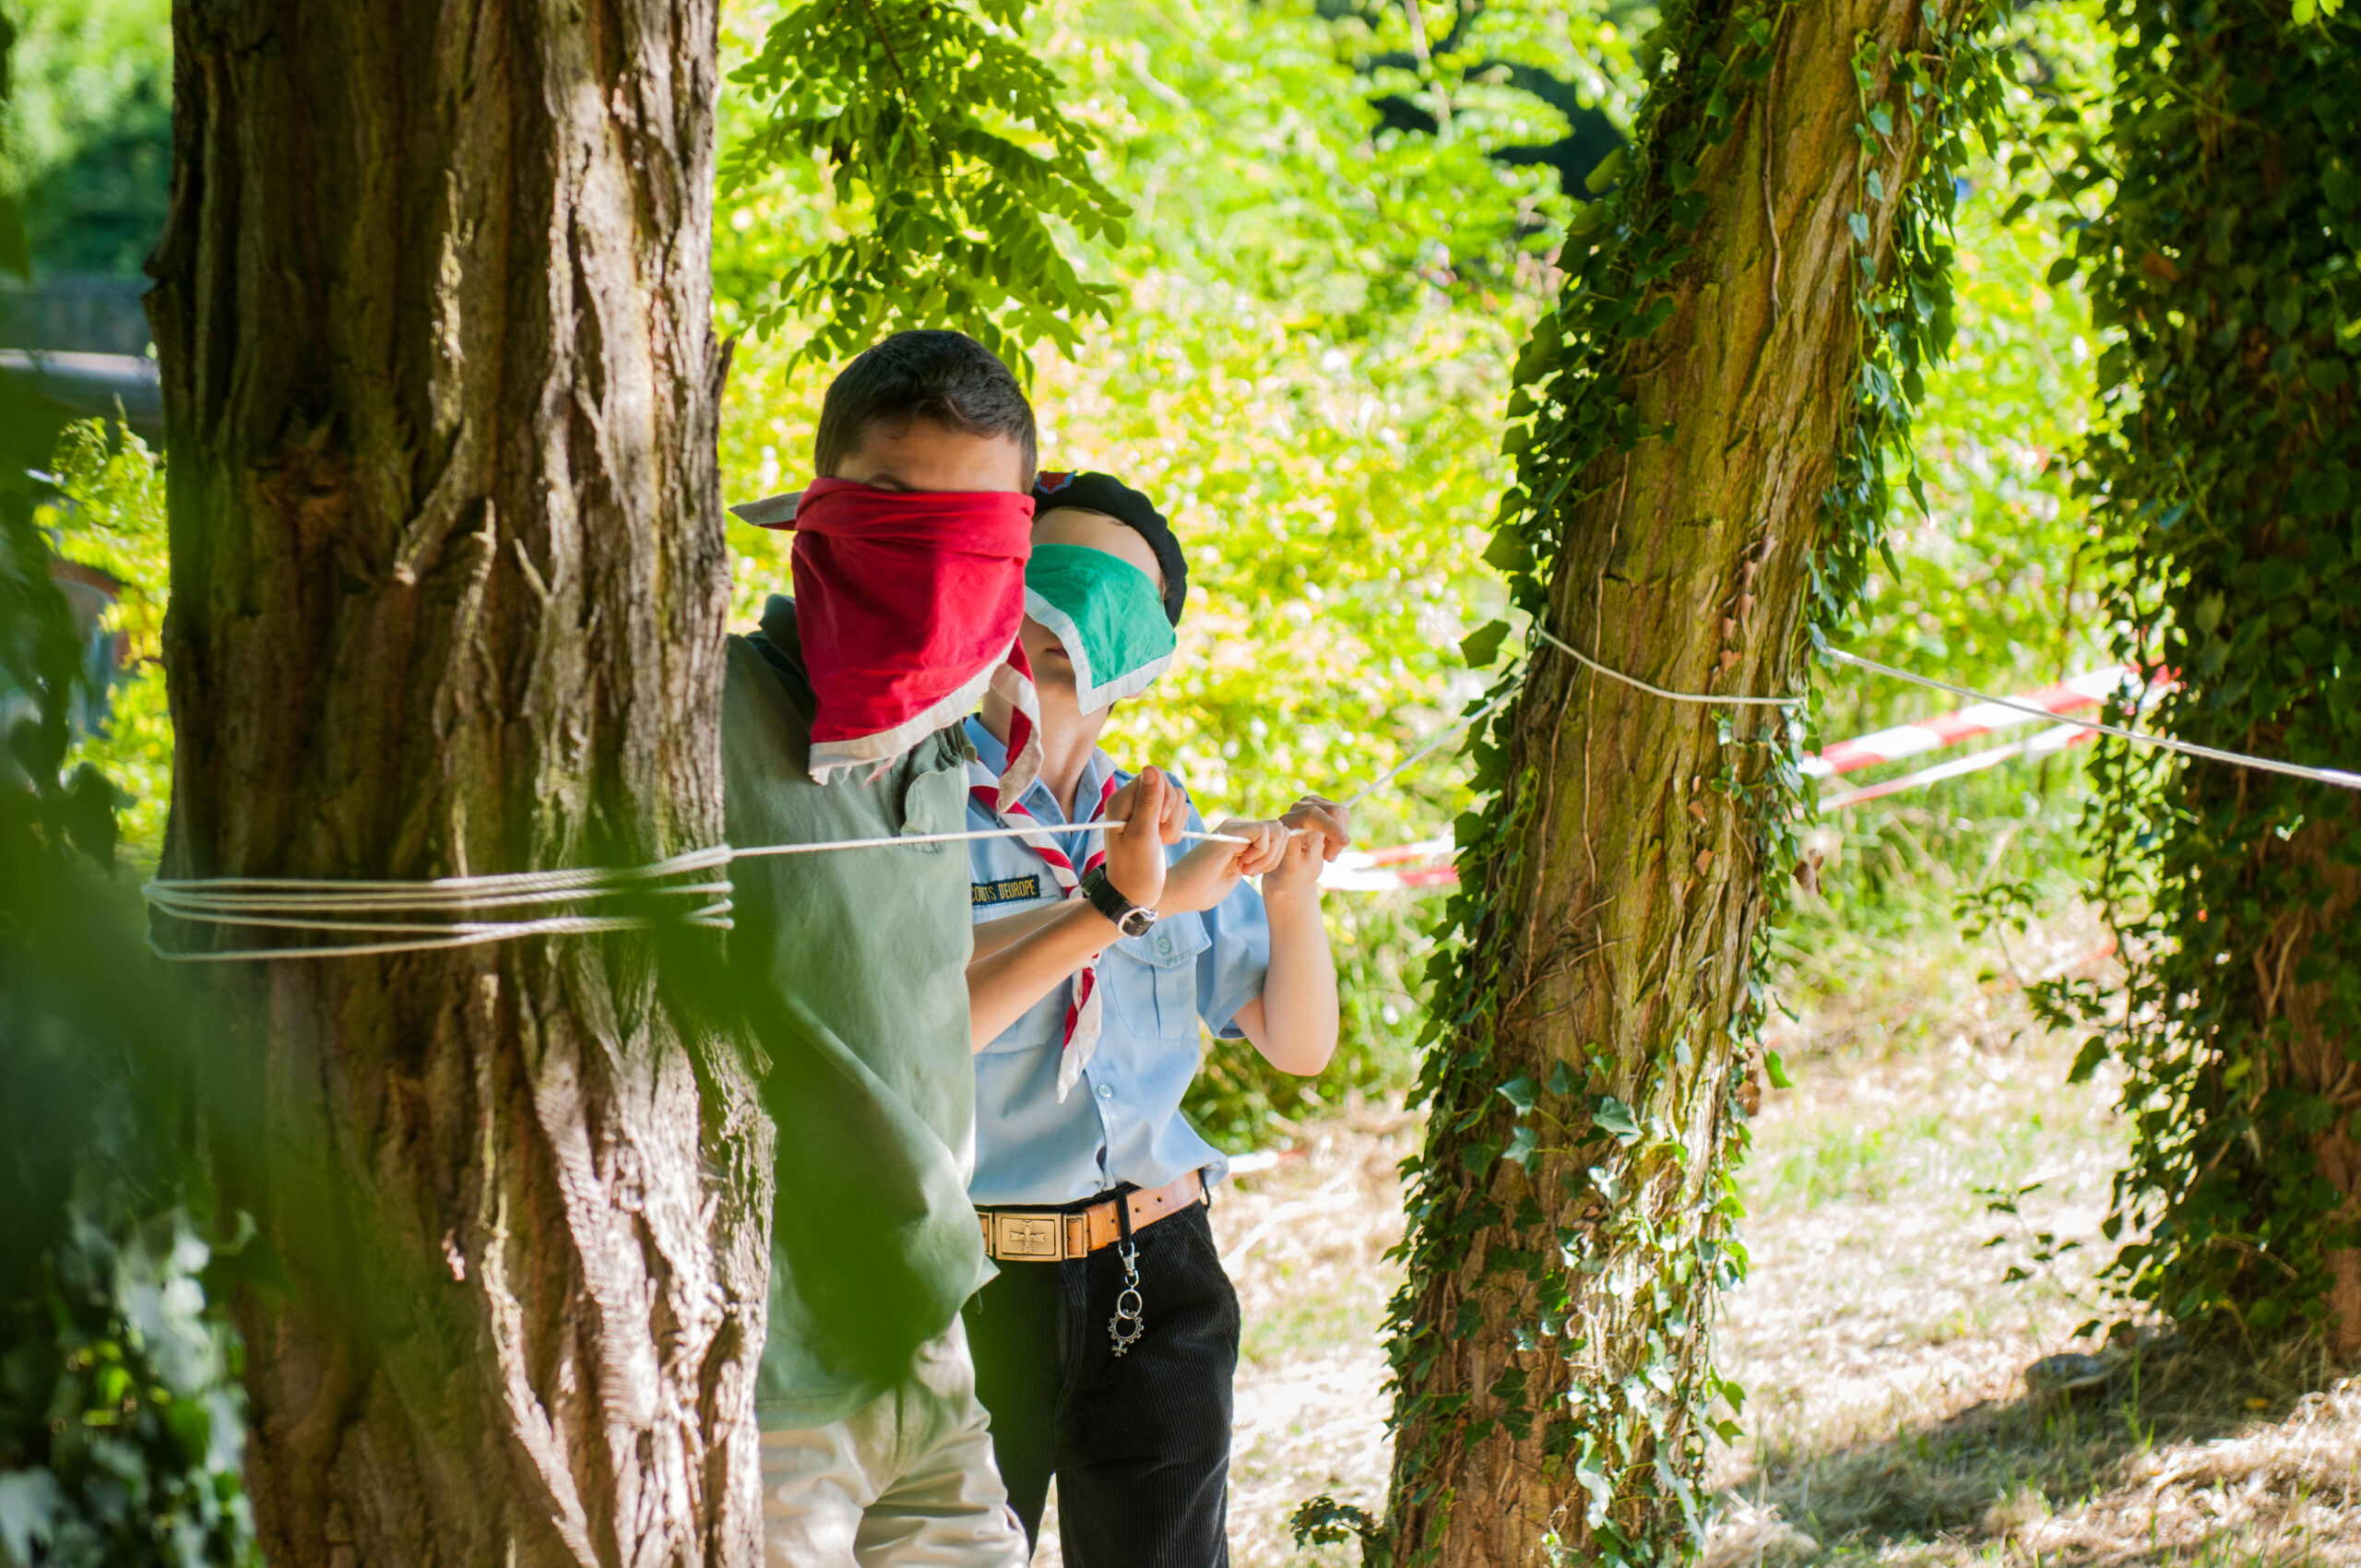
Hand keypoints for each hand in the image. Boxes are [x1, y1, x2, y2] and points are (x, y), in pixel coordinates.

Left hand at [1101, 766, 1184, 909]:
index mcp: (1120, 800)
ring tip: (1161, 842)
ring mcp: (1143, 810)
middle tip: (1159, 836)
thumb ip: (1148, 802)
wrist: (1133, 894)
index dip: (1164, 797)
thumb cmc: (1135, 869)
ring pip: (1175, 799)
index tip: (1160, 822)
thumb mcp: (1142, 836)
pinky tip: (1164, 842)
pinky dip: (1177, 827)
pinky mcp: (1155, 819)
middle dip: (1171, 813)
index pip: (1153, 776)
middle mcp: (1130, 801)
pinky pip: (1177, 811)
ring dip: (1175, 823)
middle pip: (1167, 786)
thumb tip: (1151, 768)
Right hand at [1159, 819, 1286, 914]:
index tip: (1256, 872)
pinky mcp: (1229, 834)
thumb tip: (1280, 846)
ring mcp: (1233, 828)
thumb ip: (1257, 857)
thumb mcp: (1240, 871)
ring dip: (1269, 857)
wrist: (1180, 893)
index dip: (1275, 855)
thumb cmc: (1204, 888)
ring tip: (1247, 871)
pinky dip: (1262, 855)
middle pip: (1280, 830)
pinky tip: (1243, 867)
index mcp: (1240, 834)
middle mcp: (1237, 826)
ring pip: (1277, 830)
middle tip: (1253, 872)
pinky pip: (1264, 834)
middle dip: (1276, 856)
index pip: (1277, 832)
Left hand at [1263, 795, 1351, 902]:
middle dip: (1338, 835)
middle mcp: (1298, 809)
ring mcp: (1312, 805)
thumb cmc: (1291, 871)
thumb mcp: (1290, 868)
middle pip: (1331, 810)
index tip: (1344, 843)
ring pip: (1341, 812)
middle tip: (1330, 859)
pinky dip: (1342, 832)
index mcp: (1288, 822)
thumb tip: (1294, 837)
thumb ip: (1290, 854)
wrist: (1297, 868)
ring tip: (1328, 854)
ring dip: (1340, 837)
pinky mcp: (1323, 806)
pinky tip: (1329, 844)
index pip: (1312, 814)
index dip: (1331, 826)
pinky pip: (1344, 814)